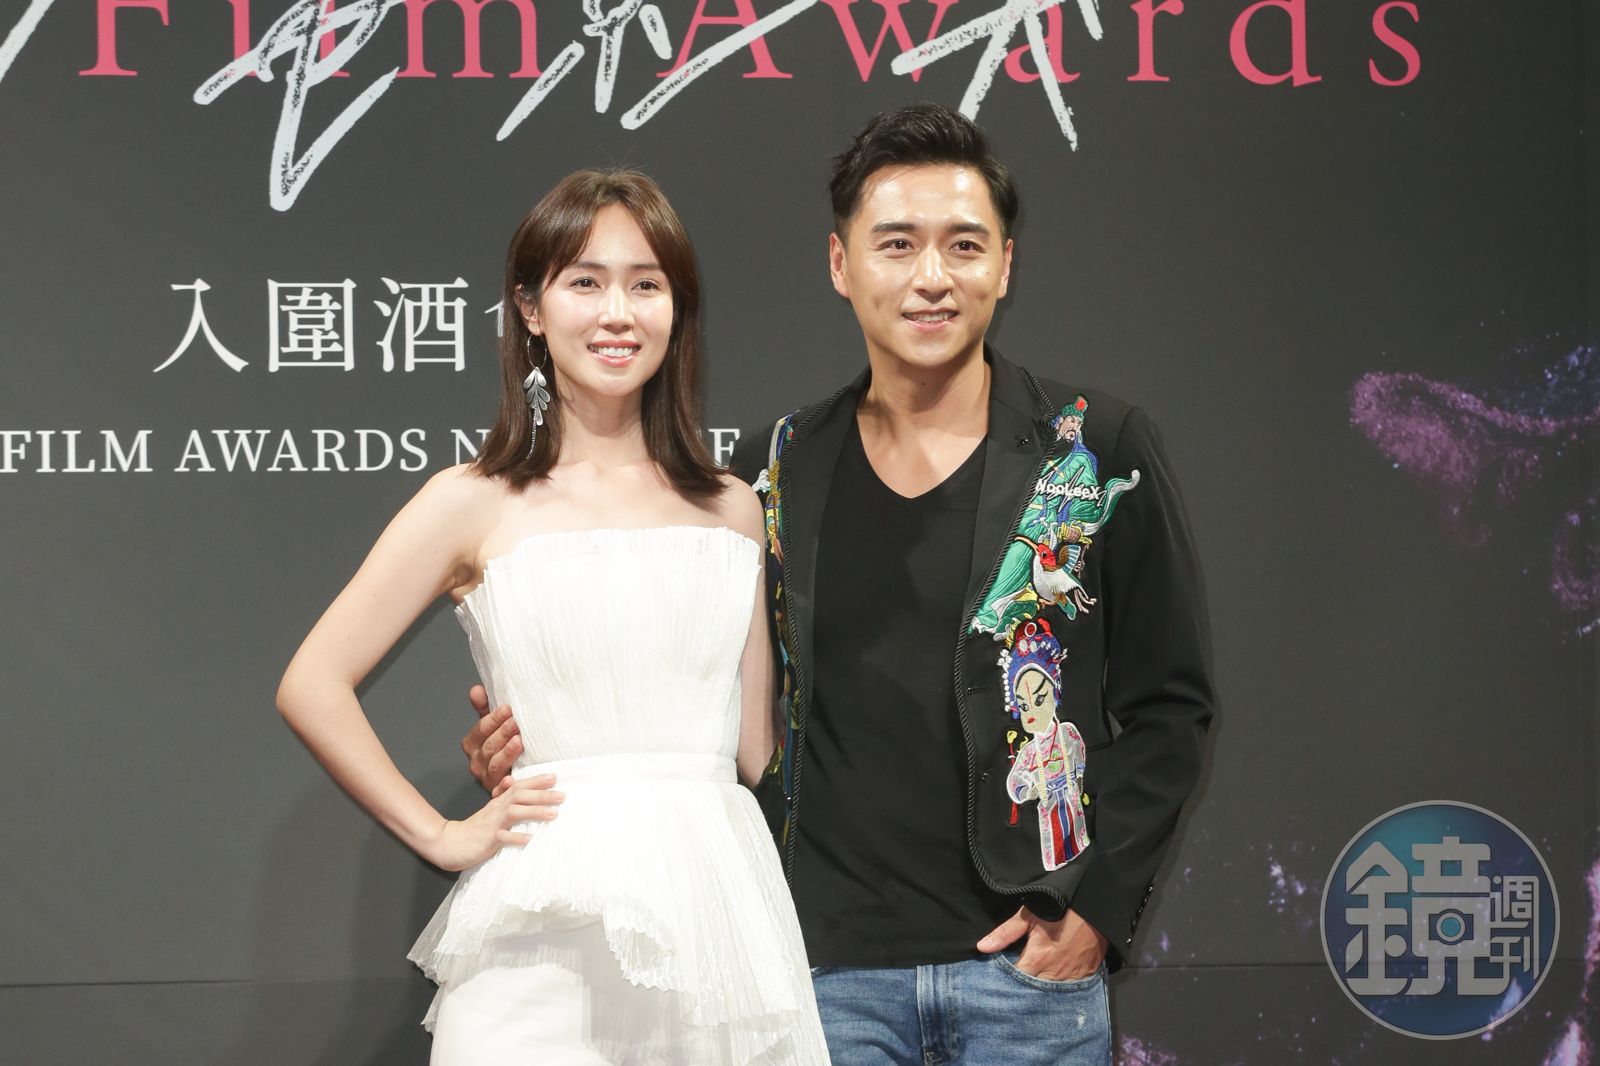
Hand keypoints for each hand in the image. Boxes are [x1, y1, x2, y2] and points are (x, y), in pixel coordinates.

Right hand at [419, 774, 562, 871]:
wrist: (449, 842)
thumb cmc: (476, 828)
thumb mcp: (490, 810)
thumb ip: (504, 796)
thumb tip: (514, 781)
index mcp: (499, 802)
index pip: (519, 787)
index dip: (536, 781)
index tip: (554, 776)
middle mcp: (497, 810)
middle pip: (519, 796)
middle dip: (541, 794)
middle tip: (562, 795)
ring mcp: (493, 824)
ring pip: (514, 814)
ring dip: (534, 812)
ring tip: (553, 814)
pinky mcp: (488, 840)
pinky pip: (503, 838)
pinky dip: (516, 838)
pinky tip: (530, 839)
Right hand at [462, 684, 521, 794]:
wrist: (513, 774)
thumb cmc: (502, 745)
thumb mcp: (493, 726)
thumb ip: (485, 708)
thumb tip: (476, 690)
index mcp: (472, 744)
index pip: (481, 730)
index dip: (493, 719)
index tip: (508, 708)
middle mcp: (476, 762)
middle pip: (488, 747)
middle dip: (503, 733)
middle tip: (517, 722)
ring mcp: (486, 778)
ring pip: (495, 765)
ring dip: (506, 753)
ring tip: (519, 742)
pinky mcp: (497, 792)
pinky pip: (499, 790)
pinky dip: (504, 786)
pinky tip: (511, 780)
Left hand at [977, 906, 1107, 980]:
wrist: (1096, 906)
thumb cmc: (1060, 909)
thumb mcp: (1029, 915)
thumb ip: (1006, 933)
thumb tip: (982, 947)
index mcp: (1037, 960)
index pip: (1015, 983)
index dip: (1006, 983)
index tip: (999, 981)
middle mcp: (1054, 974)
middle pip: (1033, 993)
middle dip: (1023, 991)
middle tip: (1015, 986)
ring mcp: (1072, 977)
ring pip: (1052, 995)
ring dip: (1042, 991)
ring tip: (1034, 984)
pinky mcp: (1086, 976)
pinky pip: (1070, 990)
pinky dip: (1061, 989)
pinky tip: (1054, 983)